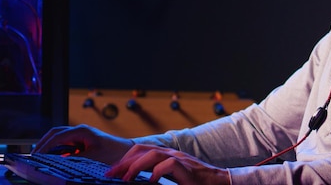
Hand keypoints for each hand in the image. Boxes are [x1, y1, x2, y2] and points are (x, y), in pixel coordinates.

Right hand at [33, 124, 132, 164]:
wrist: (127, 151)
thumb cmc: (114, 153)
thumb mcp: (94, 158)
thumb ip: (75, 159)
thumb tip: (59, 162)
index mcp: (81, 131)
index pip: (57, 136)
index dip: (44, 146)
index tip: (35, 156)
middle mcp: (79, 130)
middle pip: (55, 133)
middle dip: (42, 143)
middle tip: (33, 156)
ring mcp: (80, 135)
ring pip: (58, 137)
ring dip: (48, 146)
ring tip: (39, 157)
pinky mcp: (82, 141)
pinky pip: (65, 143)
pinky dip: (56, 149)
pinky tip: (52, 158)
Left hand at [106, 144, 230, 184]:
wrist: (219, 182)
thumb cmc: (197, 183)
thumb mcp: (173, 179)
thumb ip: (158, 177)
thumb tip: (141, 181)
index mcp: (166, 155)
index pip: (141, 150)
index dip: (125, 159)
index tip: (112, 170)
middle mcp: (171, 153)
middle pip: (143, 149)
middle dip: (125, 161)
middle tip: (111, 173)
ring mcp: (180, 159)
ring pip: (153, 154)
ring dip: (136, 165)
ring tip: (125, 178)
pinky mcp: (188, 168)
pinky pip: (169, 165)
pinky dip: (157, 172)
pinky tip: (151, 181)